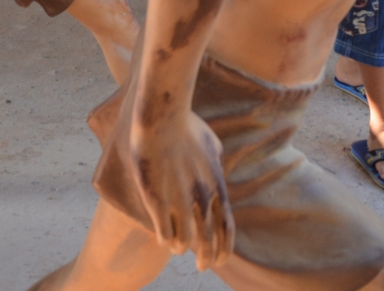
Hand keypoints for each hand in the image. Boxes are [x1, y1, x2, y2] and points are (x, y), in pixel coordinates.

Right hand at [129, 111, 232, 268]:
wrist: (164, 117)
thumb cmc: (188, 126)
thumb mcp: (213, 144)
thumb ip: (218, 162)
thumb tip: (221, 170)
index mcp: (217, 185)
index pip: (227, 228)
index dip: (224, 249)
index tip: (220, 261)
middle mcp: (202, 197)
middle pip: (208, 240)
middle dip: (206, 259)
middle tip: (201, 267)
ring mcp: (179, 199)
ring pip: (184, 241)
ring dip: (181, 248)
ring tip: (177, 249)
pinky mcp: (157, 199)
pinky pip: (163, 232)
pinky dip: (165, 239)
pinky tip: (162, 238)